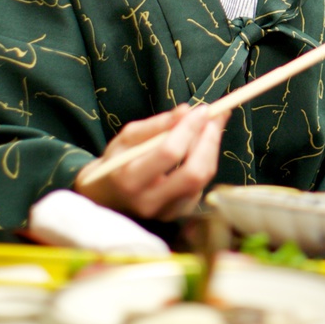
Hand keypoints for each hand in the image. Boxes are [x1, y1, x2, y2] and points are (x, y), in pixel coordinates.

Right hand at [75, 104, 228, 221]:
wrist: (109, 196)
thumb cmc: (118, 162)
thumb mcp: (127, 137)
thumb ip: (156, 125)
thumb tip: (186, 111)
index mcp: (130, 179)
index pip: (169, 153)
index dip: (189, 129)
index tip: (202, 109)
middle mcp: (149, 201)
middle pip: (193, 172)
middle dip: (209, 141)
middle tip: (215, 117)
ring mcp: (166, 212)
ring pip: (202, 179)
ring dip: (212, 149)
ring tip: (212, 126)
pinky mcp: (179, 214)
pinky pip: (201, 185)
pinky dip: (206, 162)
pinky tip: (203, 146)